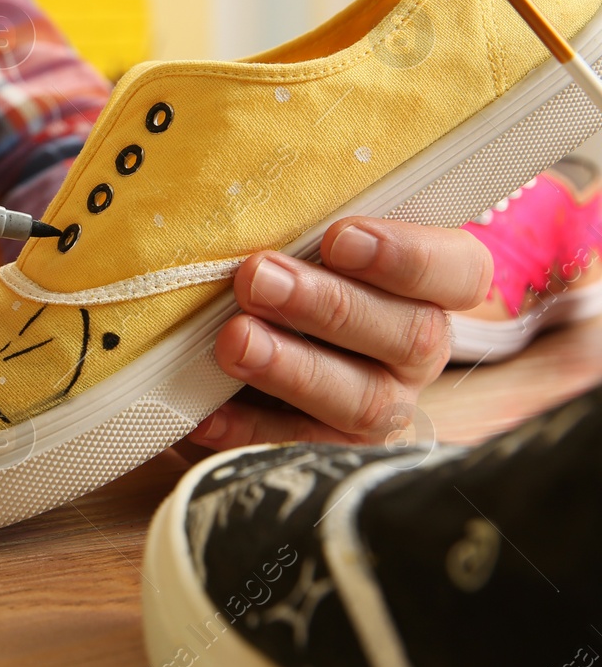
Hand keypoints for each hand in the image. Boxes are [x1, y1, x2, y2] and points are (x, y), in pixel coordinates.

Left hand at [190, 217, 493, 450]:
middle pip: (408, 334)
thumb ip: (297, 234)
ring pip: (363, 400)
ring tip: (234, 340)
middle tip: (257, 278)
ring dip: (293, 367)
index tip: (339, 238)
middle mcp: (415, 353)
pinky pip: (299, 447)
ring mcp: (382, 410)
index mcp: (426, 292)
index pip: (459, 271)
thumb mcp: (299, 252)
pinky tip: (206, 412)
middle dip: (329, 306)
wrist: (248, 365)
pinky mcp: (336, 458)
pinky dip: (248, 429)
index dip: (407, 256)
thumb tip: (238, 209)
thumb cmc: (282, 278)